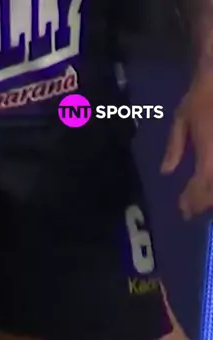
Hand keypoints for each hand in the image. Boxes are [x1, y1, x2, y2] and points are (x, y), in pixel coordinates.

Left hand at [162, 71, 212, 217]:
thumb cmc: (203, 94)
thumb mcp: (182, 118)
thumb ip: (174, 146)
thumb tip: (166, 171)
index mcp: (209, 148)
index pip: (202, 183)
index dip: (193, 199)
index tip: (183, 209)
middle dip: (204, 202)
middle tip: (191, 208)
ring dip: (211, 195)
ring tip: (200, 199)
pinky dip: (212, 184)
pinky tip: (206, 183)